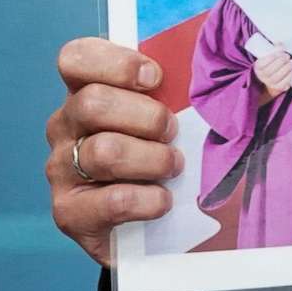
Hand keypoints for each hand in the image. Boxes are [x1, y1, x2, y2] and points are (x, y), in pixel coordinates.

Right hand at [47, 38, 182, 267]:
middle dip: (148, 117)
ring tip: (173, 167)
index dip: (116, 62)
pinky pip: (113, 200)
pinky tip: (162, 201)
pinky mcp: (68, 212)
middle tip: (173, 132)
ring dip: (153, 159)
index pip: (75, 58)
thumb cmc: (159, 161)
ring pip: (104, 152)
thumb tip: (230, 71)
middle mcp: (64, 127)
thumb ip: (177, 92)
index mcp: (84, 92)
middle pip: (93, 102)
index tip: (155, 78)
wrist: (145, 231)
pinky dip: (148, 200)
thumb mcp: (167, 120)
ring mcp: (61, 169)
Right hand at [253, 47, 291, 96]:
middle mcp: (262, 76)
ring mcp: (269, 83)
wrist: (269, 78)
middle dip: (281, 62)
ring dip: (286, 68)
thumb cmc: (269, 64)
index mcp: (257, 67)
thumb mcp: (268, 56)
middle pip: (270, 70)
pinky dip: (289, 77)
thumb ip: (273, 49)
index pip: (262, 63)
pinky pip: (283, 84)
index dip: (272, 57)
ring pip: (277, 77)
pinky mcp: (277, 88)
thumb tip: (280, 43)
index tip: (280, 52)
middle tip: (287, 56)